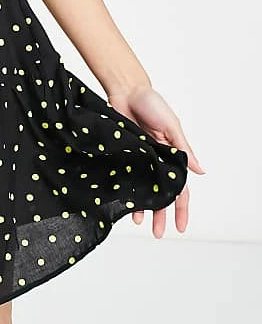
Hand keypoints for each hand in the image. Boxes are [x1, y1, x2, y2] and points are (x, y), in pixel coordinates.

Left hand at [106, 84, 205, 237]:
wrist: (124, 90)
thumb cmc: (151, 103)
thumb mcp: (171, 125)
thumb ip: (183, 149)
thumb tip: (200, 171)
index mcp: (171, 154)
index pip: (180, 187)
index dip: (182, 208)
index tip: (181, 227)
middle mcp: (155, 160)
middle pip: (160, 193)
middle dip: (161, 215)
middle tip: (159, 233)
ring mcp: (138, 159)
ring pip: (142, 189)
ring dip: (142, 207)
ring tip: (139, 224)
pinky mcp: (122, 154)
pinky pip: (125, 177)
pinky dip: (125, 191)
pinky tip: (123, 203)